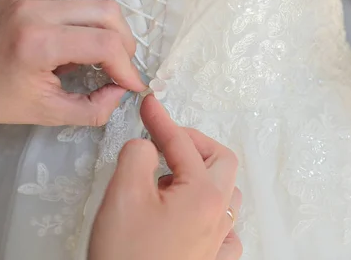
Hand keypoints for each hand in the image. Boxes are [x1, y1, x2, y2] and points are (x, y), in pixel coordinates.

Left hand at [0, 0, 145, 126]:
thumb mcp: (48, 114)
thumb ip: (94, 109)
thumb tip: (122, 91)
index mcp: (37, 43)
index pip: (104, 43)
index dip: (126, 66)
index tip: (132, 85)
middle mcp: (34, 9)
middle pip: (106, 11)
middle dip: (124, 42)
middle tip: (120, 68)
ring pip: (92, 4)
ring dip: (104, 32)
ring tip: (94, 57)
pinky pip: (71, 3)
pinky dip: (80, 25)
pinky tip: (66, 44)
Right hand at [88, 94, 241, 259]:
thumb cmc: (127, 257)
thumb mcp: (123, 195)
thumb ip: (138, 155)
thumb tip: (147, 146)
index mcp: (202, 195)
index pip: (183, 143)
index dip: (162, 120)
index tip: (149, 105)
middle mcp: (218, 216)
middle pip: (221, 162)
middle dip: (193, 143)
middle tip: (164, 140)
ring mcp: (217, 242)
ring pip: (227, 194)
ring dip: (203, 175)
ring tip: (171, 178)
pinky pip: (225, 228)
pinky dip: (210, 211)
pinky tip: (189, 216)